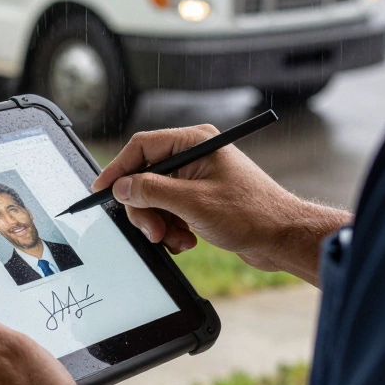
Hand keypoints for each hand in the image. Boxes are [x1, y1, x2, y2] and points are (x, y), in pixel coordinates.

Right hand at [92, 124, 350, 282]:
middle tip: (151, 230)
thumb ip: (151, 191)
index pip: (142, 147)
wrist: (282, 237)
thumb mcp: (192, 202)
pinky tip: (187, 241)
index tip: (102, 190)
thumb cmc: (250, 214)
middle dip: (145, 207)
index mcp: (194, 143)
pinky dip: (173, 228)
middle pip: (146, 177)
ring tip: (176, 239)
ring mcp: (197, 178)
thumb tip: (121, 187)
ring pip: (156, 198)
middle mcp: (194, 156)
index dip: (118, 169)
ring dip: (160, 223)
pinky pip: (171, 211)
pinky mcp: (201, 198)